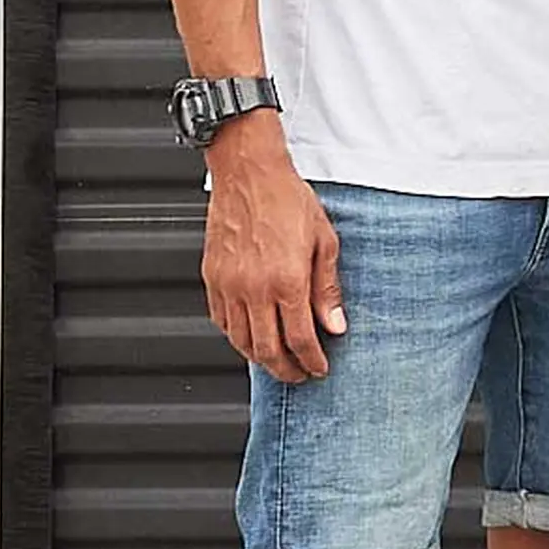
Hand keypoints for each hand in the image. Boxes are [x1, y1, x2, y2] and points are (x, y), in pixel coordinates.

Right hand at [200, 114, 343, 379]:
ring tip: (276, 362)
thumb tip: (335, 325)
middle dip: (286, 370)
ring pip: (241, 341)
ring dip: (260, 359)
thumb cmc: (287, 199)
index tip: (319, 368)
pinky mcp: (212, 278)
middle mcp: (254, 288)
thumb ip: (328, 289)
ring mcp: (229, 285)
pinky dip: (236, 337)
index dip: (312, 361)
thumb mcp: (323, 241)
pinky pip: (222, 321)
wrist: (249, 173)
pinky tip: (250, 338)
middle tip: (299, 375)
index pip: (301, 339)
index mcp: (286, 280)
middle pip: (268, 350)